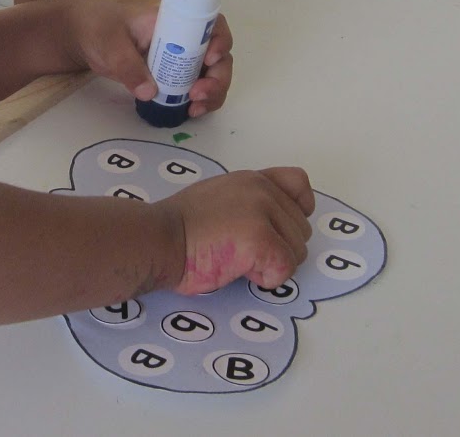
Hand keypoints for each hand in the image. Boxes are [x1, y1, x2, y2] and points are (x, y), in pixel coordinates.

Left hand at [64, 0, 234, 117]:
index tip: (210, 59)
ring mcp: (180, 60)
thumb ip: (126, 64)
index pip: (210, 24)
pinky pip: (196, 89)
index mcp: (174, 21)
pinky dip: (201, 102)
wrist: (83, 39)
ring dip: (213, 93)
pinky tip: (191, 112)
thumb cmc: (98, 28)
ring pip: (212, 75)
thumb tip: (150, 93)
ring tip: (195, 109)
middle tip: (199, 94)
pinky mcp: (172, 78)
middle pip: (219, 55)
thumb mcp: (109, 42)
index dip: (220, 40)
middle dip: (218, 77)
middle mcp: (184, 40)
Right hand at [156, 167, 315, 293]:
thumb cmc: (178, 228)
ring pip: (297, 252)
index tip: (278, 228)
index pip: (299, 184)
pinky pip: (285, 269)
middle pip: (301, 230)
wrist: (157, 240)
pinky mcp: (262, 239)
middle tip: (241, 250)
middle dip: (279, 247)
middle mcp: (262, 190)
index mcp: (252, 180)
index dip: (298, 209)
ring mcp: (263, 213)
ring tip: (235, 259)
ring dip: (271, 265)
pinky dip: (266, 279)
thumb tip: (270, 224)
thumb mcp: (218, 196)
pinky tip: (238, 270)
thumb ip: (248, 201)